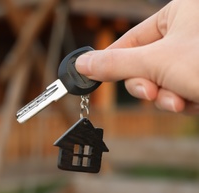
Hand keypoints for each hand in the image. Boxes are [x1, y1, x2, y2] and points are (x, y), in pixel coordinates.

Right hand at [75, 0, 198, 113]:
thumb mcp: (156, 63)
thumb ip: (115, 64)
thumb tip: (81, 64)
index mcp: (179, 13)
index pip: (131, 38)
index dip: (111, 60)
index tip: (91, 76)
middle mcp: (190, 32)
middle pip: (146, 64)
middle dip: (147, 85)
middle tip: (148, 94)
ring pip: (164, 82)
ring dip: (166, 97)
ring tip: (178, 100)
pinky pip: (182, 91)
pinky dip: (184, 102)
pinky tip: (194, 102)